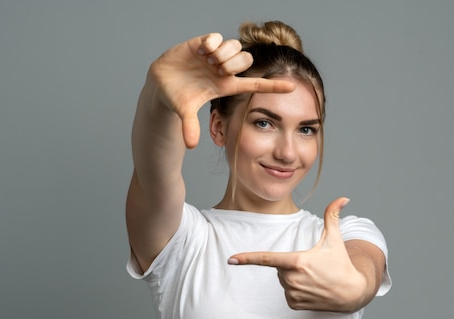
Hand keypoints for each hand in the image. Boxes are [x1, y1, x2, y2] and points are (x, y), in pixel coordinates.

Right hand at [149, 32, 294, 147]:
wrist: (161, 82)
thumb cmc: (177, 97)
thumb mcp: (185, 111)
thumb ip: (190, 126)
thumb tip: (190, 145)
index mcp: (226, 86)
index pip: (255, 85)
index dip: (273, 87)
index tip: (293, 88)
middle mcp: (224, 70)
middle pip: (247, 60)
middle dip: (235, 63)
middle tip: (218, 70)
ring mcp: (215, 56)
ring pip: (235, 46)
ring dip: (224, 53)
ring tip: (209, 61)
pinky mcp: (203, 44)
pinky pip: (217, 37)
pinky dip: (213, 42)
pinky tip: (202, 51)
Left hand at [228, 198, 373, 311]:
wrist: (352, 293)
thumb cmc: (341, 264)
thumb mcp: (335, 239)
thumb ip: (333, 216)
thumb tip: (343, 197)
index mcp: (297, 262)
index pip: (266, 259)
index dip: (247, 258)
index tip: (231, 260)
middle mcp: (292, 279)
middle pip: (279, 267)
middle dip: (292, 264)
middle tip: (312, 266)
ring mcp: (293, 293)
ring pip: (283, 280)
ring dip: (294, 278)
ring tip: (314, 278)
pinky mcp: (294, 304)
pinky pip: (287, 293)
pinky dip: (296, 290)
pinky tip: (312, 289)